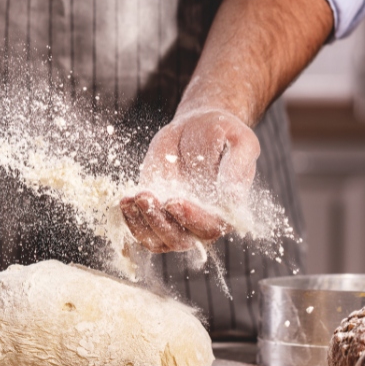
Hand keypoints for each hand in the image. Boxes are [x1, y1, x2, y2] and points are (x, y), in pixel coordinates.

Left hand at [120, 108, 259, 252]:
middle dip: (160, 223)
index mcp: (225, 211)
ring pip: (156, 240)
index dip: (191, 219)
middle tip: (146, 197)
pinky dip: (130, 219)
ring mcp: (175, 219)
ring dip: (141, 224)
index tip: (174, 202)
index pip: (209, 227)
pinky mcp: (155, 210)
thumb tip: (233, 199)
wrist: (197, 125)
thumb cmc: (223, 132)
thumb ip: (237, 168)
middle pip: (179, 240)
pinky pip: (140, 228)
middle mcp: (200, 222)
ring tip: (132, 198)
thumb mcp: (240, 142)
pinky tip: (125, 200)